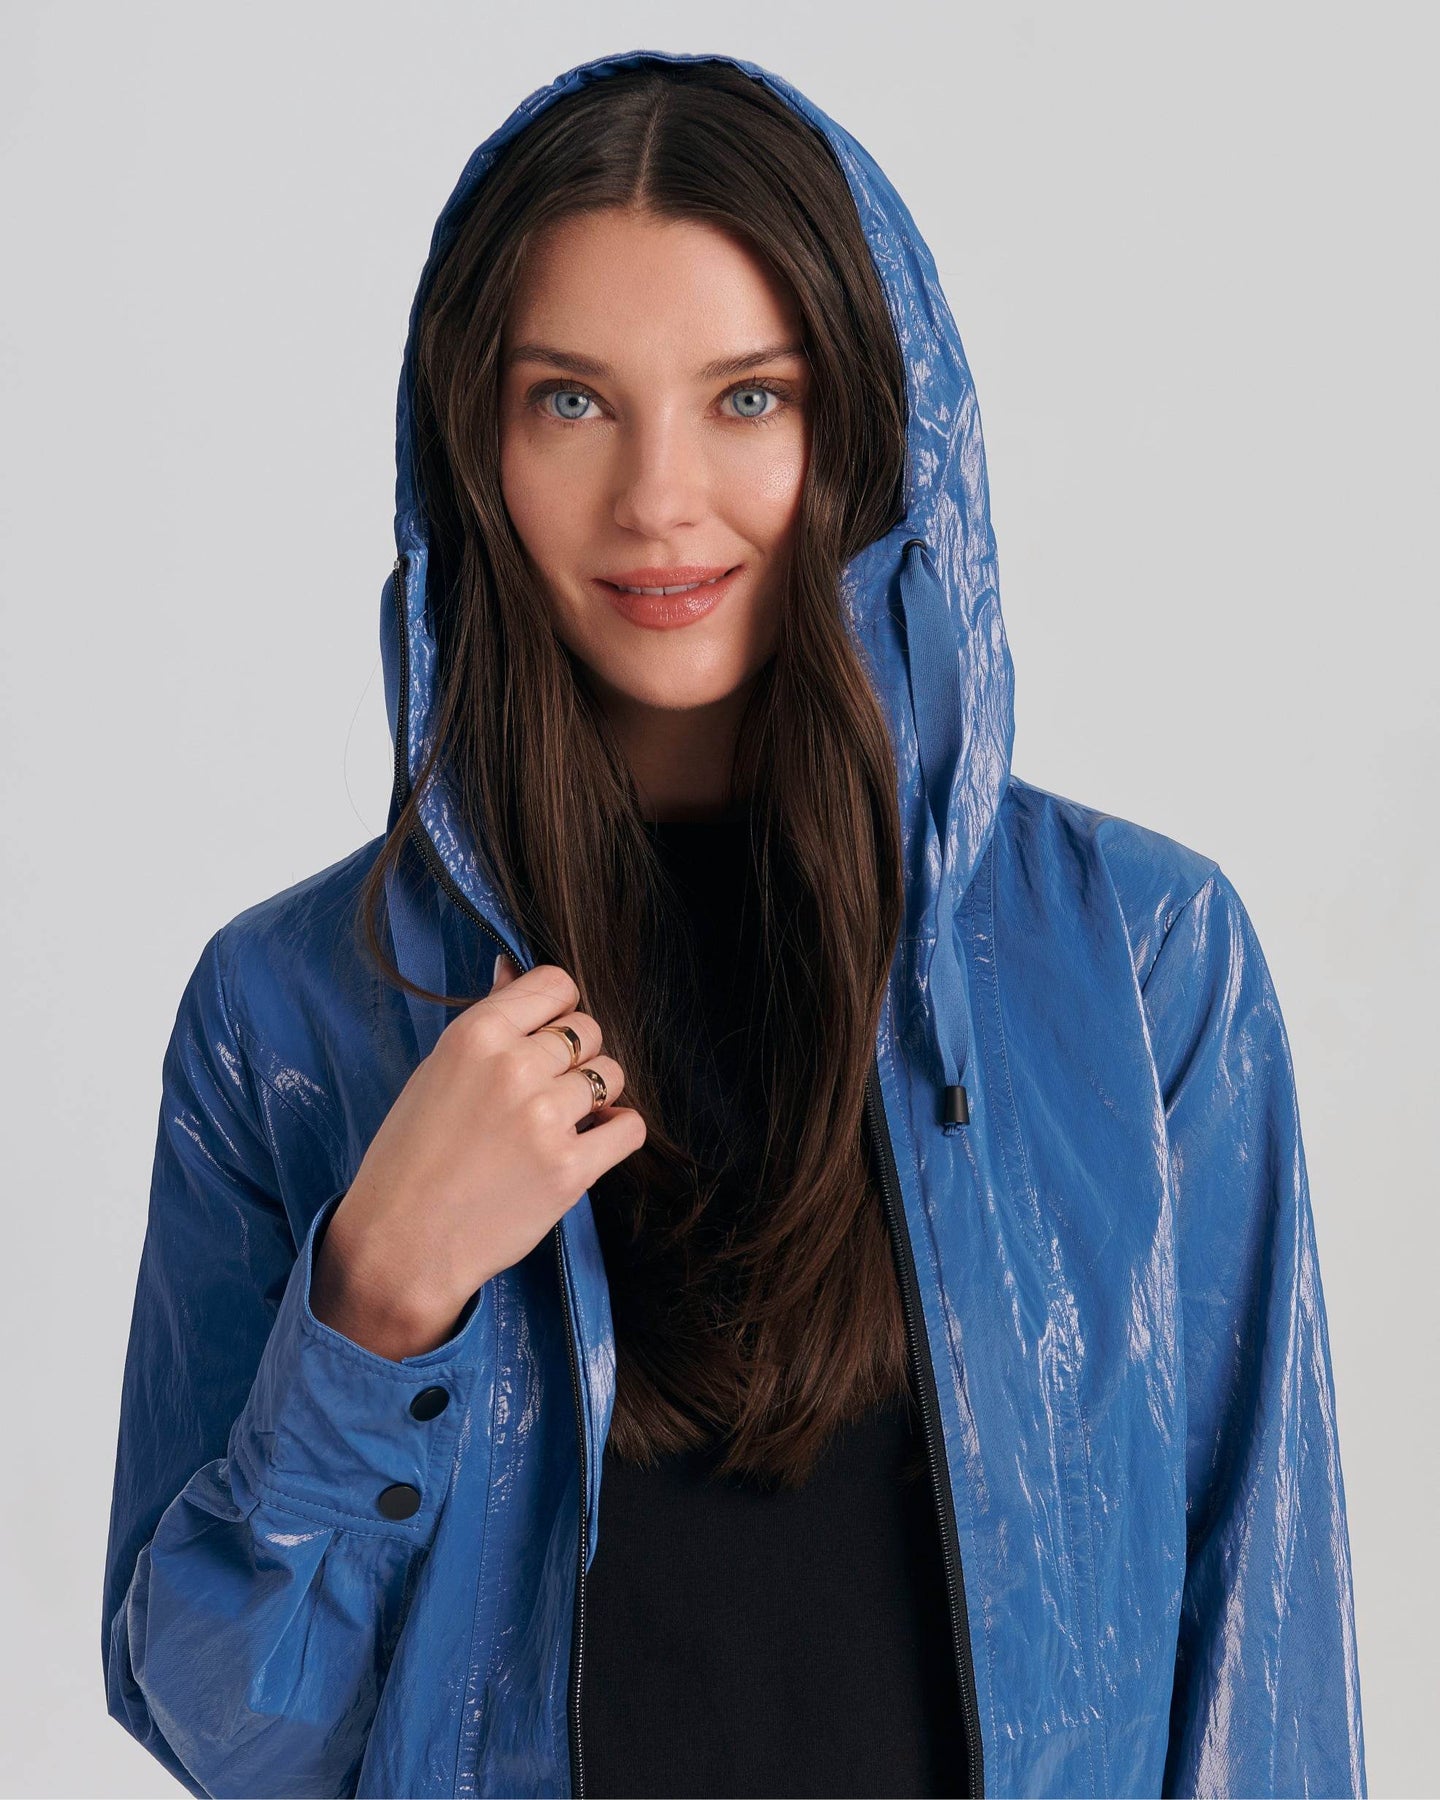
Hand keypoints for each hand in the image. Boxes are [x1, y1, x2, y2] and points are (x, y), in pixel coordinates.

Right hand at [311, 952, 644, 1358]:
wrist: (401, 1245)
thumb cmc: (410, 1158)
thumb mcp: (436, 1073)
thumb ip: (488, 1021)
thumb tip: (512, 968)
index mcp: (475, 1035)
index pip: (555, 984)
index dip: (559, 1008)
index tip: (548, 1032)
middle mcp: (515, 1067)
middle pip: (588, 1030)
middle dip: (575, 1057)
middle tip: (544, 1091)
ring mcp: (546, 1118)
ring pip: (611, 1075)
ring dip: (595, 1096)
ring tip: (559, 1122)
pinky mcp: (571, 1168)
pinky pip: (629, 1127)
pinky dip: (615, 1132)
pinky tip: (587, 1143)